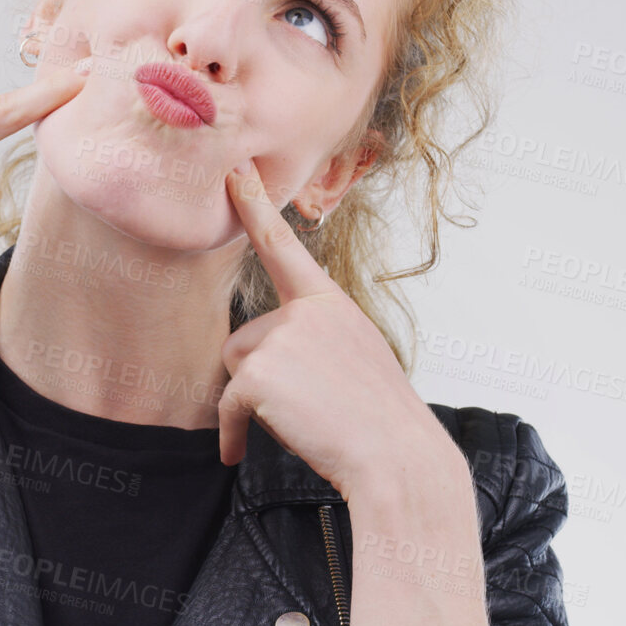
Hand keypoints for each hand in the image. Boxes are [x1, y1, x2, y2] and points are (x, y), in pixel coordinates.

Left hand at [217, 160, 457, 496]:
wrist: (398, 458)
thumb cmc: (381, 421)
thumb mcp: (356, 360)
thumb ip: (313, 342)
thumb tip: (262, 359)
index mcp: (330, 303)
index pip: (284, 246)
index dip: (255, 204)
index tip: (234, 167)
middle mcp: (306, 310)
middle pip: (245, 341)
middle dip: (261, 379)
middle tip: (311, 407)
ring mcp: (284, 337)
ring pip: (236, 370)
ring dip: (254, 403)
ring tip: (304, 421)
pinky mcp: (262, 372)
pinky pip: (228, 405)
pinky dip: (232, 434)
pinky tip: (238, 454)